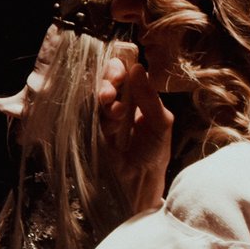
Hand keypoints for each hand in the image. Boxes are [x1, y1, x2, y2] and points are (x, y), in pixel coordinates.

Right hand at [98, 47, 173, 212]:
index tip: (121, 73)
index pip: (125, 73)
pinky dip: (99, 115)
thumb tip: (137, 68)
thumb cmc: (154, 152)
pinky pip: (89, 113)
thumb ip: (150, 97)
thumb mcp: (161, 122)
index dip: (119, 68)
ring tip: (116, 111)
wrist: (140, 180)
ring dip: (104, 98)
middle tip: (113, 91)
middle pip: (107, 80)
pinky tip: (111, 123)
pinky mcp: (92, 129)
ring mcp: (104, 116)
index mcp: (137, 97)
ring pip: (96, 96)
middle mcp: (119, 102)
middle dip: (108, 81)